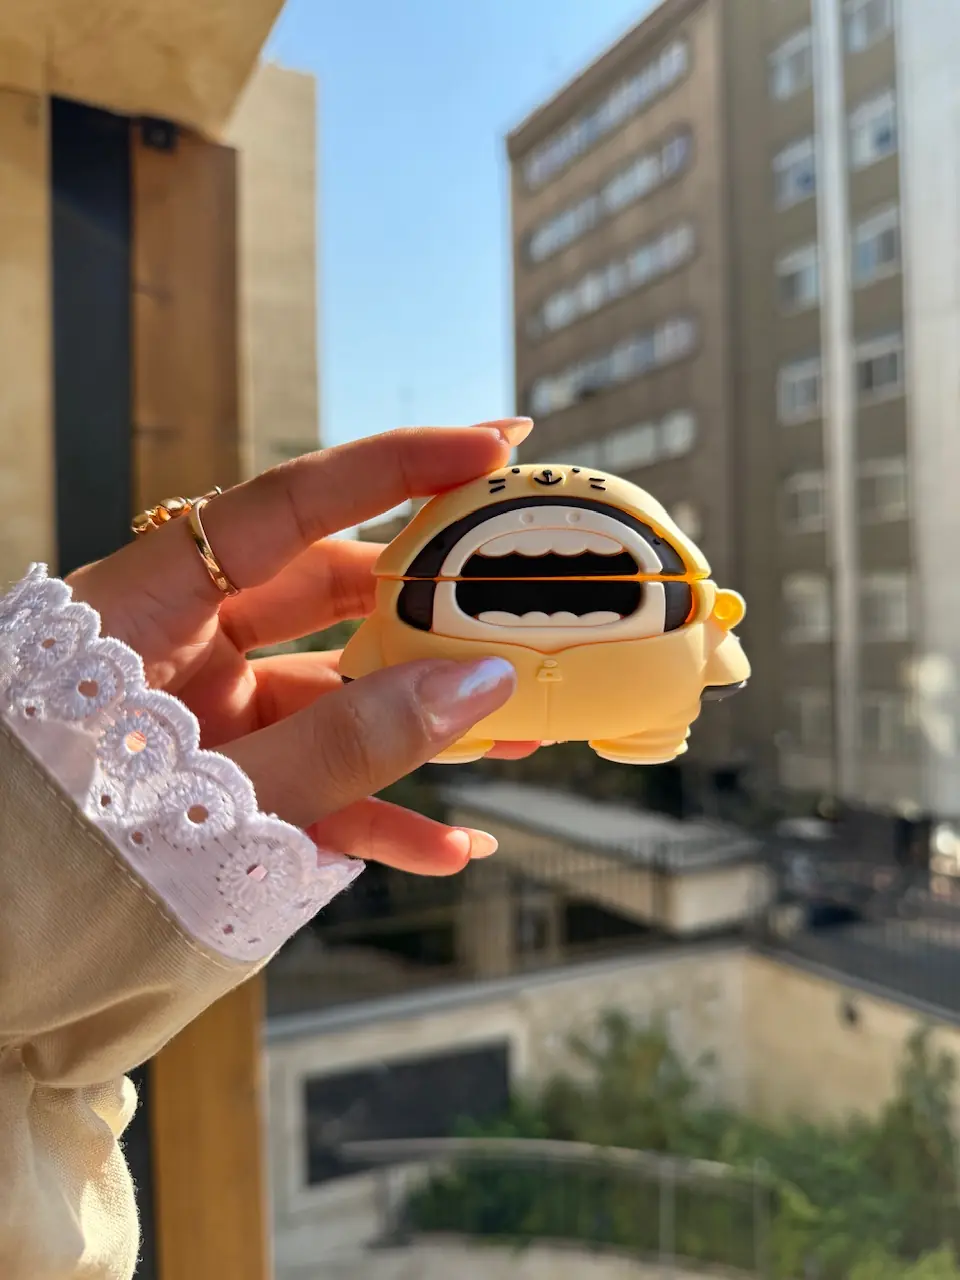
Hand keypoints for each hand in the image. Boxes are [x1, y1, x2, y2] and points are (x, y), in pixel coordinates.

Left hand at [67, 420, 538, 873]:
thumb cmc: (61, 848)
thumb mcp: (220, 790)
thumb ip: (346, 743)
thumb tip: (477, 687)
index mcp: (149, 607)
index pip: (288, 507)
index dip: (394, 468)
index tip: (491, 444)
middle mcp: (184, 644)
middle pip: (331, 594)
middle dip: (432, 605)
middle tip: (517, 596)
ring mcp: (208, 714)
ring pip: (337, 694)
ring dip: (421, 720)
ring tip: (514, 734)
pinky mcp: (228, 778)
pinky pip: (316, 780)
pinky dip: (375, 811)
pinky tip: (447, 844)